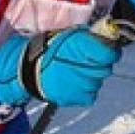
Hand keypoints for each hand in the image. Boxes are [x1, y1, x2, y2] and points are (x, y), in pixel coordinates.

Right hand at [0, 26, 122, 106]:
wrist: (23, 70)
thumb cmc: (44, 50)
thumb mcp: (65, 36)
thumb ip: (86, 37)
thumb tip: (105, 35)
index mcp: (81, 48)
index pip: (110, 53)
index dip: (111, 51)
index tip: (108, 50)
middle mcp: (84, 67)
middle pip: (106, 68)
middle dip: (100, 64)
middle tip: (87, 61)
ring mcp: (80, 85)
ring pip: (97, 82)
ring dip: (91, 77)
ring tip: (75, 73)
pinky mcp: (75, 98)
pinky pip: (90, 95)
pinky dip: (85, 91)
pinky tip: (74, 84)